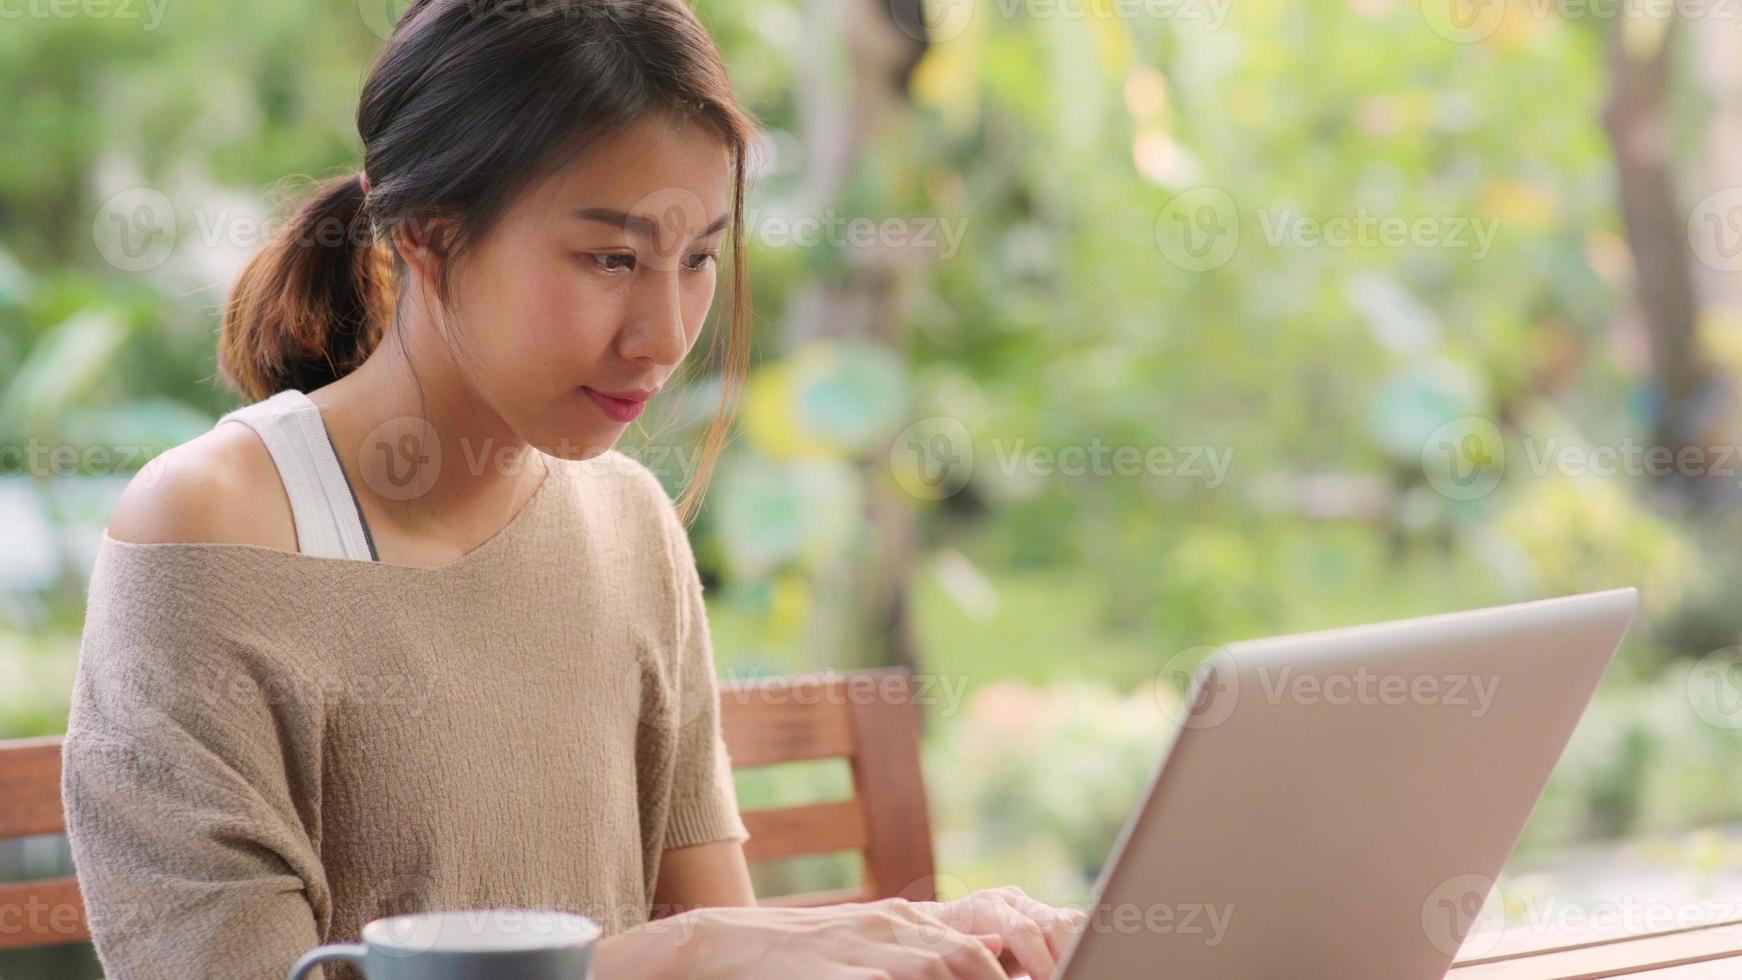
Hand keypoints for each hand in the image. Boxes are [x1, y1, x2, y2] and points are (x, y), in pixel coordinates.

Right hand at [596, 900, 1010, 978]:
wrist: (726, 946)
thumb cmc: (802, 959)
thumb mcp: (867, 946)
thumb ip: (920, 955)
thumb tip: (984, 960)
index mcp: (901, 921)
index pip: (976, 943)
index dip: (1012, 971)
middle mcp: (888, 928)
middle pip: (965, 954)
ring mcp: (859, 949)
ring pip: (934, 966)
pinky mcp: (831, 972)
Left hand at [913, 886, 1088, 979]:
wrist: (933, 935)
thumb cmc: (938, 953)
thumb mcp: (949, 954)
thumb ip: (976, 951)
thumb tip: (999, 952)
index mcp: (985, 907)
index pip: (1025, 930)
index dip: (1043, 962)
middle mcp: (1010, 901)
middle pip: (1055, 922)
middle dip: (1069, 956)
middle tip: (1075, 976)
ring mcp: (1030, 906)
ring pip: (1070, 921)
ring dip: (1080, 950)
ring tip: (1082, 970)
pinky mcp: (1044, 918)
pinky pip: (1073, 927)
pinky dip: (1081, 945)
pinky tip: (1082, 965)